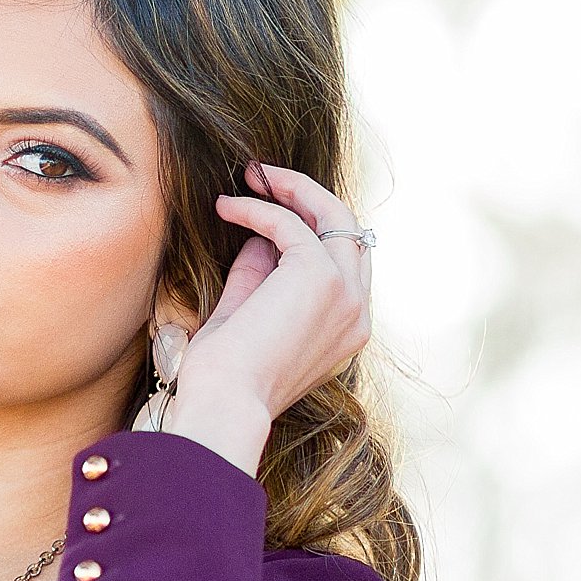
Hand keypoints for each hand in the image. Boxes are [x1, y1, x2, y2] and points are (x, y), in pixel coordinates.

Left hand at [179, 160, 374, 419]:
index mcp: (346, 328)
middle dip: (306, 197)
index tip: (267, 210)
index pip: (343, 260)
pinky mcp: (320, 278)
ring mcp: (345, 294)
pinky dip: (259, 209)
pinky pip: (292, 224)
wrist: (223, 404)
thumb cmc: (224, 377)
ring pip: (333, 215)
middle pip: (347, 230)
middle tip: (262, 177)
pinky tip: (226, 207)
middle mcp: (356, 310)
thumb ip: (259, 277)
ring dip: (291, 188)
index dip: (310, 227)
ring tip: (250, 177)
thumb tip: (258, 237)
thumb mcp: (246, 317)